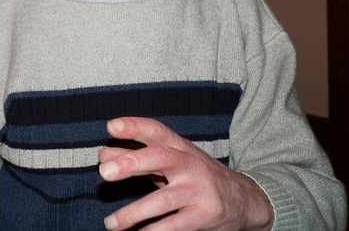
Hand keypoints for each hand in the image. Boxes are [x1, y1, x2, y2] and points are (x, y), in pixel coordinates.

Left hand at [98, 117, 272, 229]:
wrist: (244, 198)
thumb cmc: (196, 175)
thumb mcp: (170, 160)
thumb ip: (137, 156)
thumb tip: (103, 154)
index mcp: (179, 147)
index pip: (156, 131)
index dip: (134, 127)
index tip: (111, 127)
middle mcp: (189, 164)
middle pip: (161, 158)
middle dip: (132, 163)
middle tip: (105, 172)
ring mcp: (199, 190)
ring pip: (164, 200)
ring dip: (134, 212)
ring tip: (110, 223)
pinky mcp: (205, 215)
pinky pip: (177, 225)